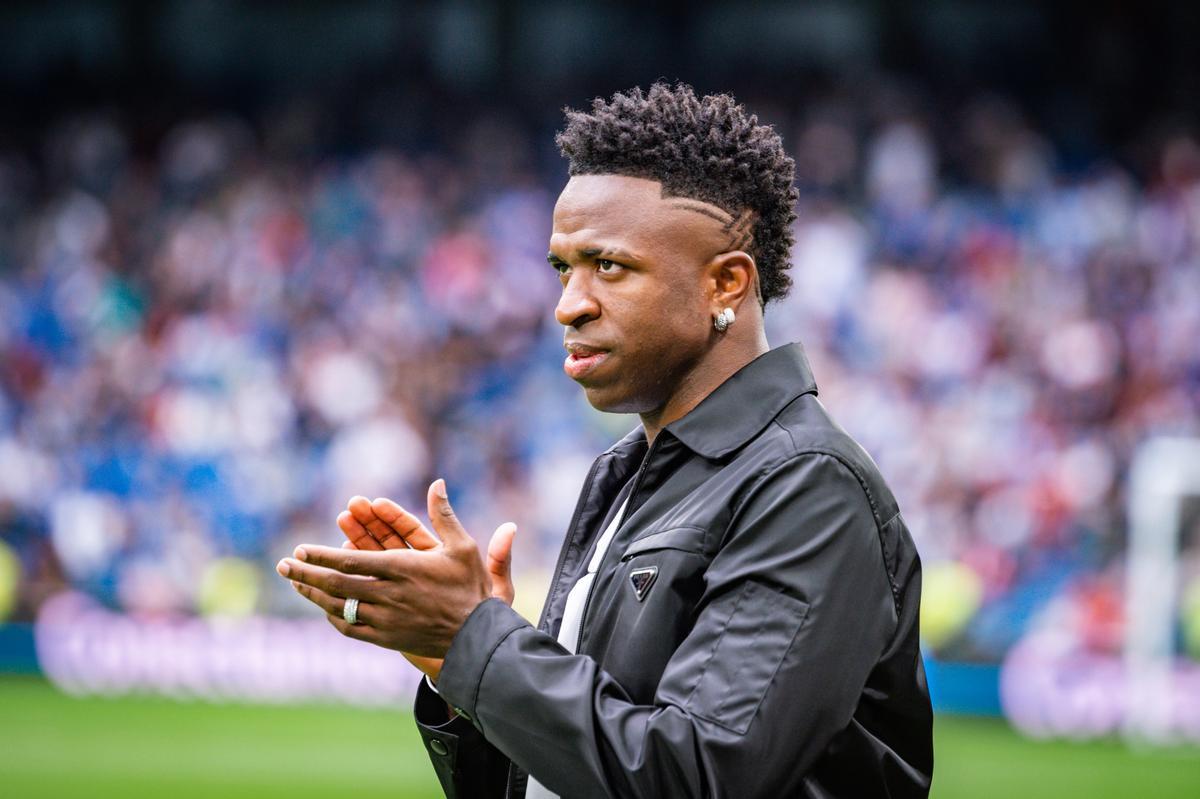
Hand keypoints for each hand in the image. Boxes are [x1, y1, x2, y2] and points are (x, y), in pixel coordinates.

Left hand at [277, 479, 516, 660]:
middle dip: (306, 573)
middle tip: (282, 565)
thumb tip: (438, 482)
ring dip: (313, 593)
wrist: (476, 637)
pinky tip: (323, 607)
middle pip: (337, 584)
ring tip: (294, 582)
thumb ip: (444, 515)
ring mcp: (385, 619)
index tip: (300, 549)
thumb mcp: (463, 547)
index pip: (352, 561)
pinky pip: (351, 628)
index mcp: (404, 569)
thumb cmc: (471, 589)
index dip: (323, 555)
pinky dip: (333, 616)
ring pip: (339, 606)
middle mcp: (390, 595)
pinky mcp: (386, 638)